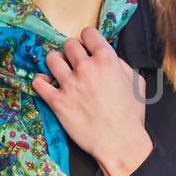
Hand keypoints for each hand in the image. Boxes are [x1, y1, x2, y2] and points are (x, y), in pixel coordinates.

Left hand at [30, 24, 153, 175]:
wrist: (120, 142)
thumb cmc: (131, 115)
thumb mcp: (136, 82)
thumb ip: (121, 64)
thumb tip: (110, 57)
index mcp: (107, 60)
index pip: (88, 33)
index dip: (87, 39)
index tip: (87, 47)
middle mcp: (86, 68)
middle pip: (68, 44)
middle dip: (72, 51)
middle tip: (75, 62)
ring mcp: (69, 84)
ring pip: (51, 58)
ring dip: (56, 63)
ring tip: (60, 72)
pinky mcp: (57, 101)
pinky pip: (39, 83)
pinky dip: (41, 82)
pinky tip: (47, 85)